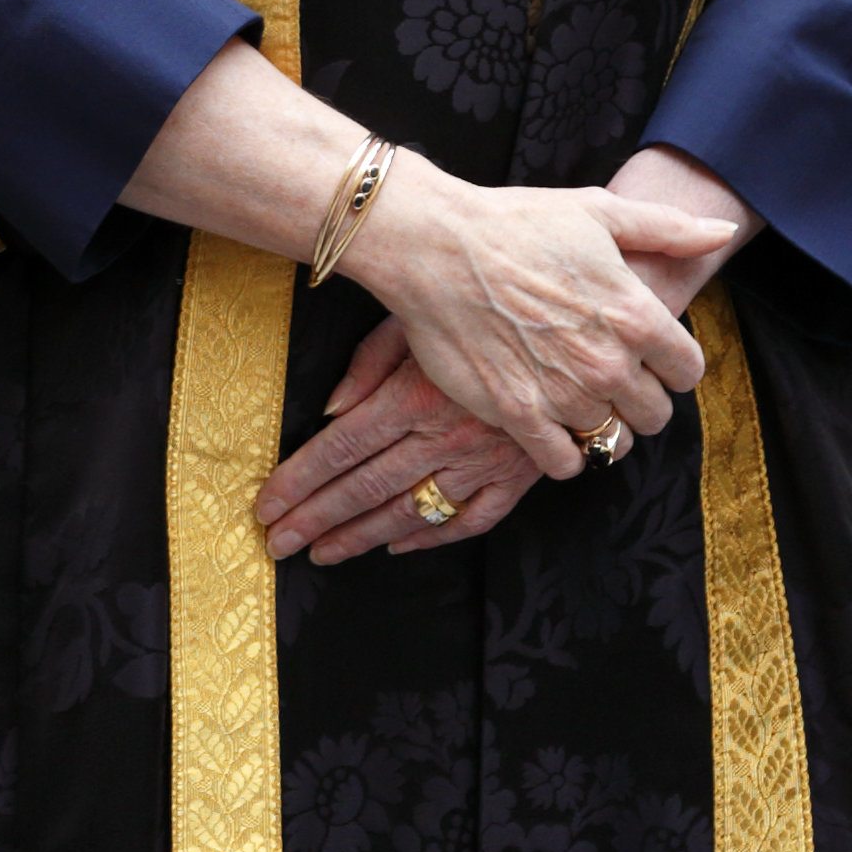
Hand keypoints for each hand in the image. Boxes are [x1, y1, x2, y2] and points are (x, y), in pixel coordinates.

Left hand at [256, 317, 579, 563]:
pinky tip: (400, 546)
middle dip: (315, 518)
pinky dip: (434, 536)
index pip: (341, 449)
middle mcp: (448, 432)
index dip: (299, 482)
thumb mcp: (422, 313)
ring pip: (411, 511)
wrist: (585, 308)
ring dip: (360, 537)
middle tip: (277, 543)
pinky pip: (473, 519)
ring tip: (322, 553)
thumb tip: (330, 410)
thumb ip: (372, 362)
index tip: (265, 507)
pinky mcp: (522, 472)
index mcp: (418, 392)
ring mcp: (486, 458)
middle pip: (365, 487)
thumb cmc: (493, 298)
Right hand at [350, 170, 735, 476]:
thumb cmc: (520, 222)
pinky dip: (565, 453)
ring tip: (581, 399)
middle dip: (642, 399)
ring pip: (611, 441)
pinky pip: (564, 463)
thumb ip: (669, 229)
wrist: (439, 247)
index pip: (689, 370)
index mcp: (635, 314)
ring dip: (602, 424)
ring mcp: (563, 394)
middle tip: (616, 379)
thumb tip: (721, 232)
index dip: (675, 365)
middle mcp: (607, 362)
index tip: (654, 357)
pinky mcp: (518, 416)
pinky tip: (554, 427)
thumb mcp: (602, 211)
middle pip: (655, 414)